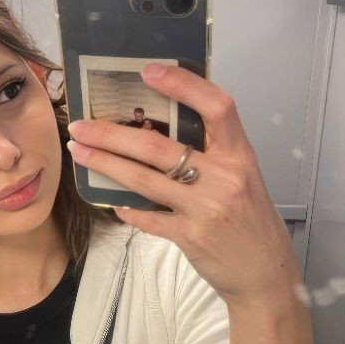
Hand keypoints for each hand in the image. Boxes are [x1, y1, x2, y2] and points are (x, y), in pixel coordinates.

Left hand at [66, 63, 298, 306]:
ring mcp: (205, 208)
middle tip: (80, 126)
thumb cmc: (251, 220)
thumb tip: (158, 131)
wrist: (265, 273)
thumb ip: (210, 155)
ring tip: (79, 152)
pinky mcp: (190, 237)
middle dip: (111, 134)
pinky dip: (126, 209)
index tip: (148, 71)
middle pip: (158, 146)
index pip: (216, 107)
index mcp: (240, 155)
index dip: (183, 85)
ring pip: (144, 180)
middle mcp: (224, 177)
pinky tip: (110, 202)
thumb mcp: (242, 178)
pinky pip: (147, 218)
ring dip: (105, 164)